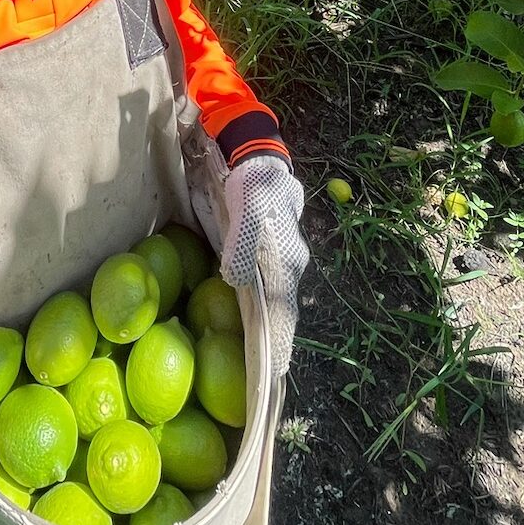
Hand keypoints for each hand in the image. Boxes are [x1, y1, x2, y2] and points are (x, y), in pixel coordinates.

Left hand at [218, 152, 307, 377]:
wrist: (255, 154)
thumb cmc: (254, 184)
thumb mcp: (248, 211)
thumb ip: (243, 246)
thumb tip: (235, 280)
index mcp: (287, 258)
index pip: (285, 309)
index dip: (281, 338)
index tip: (277, 370)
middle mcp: (288, 262)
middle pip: (281, 306)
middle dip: (273, 335)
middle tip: (262, 371)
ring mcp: (278, 255)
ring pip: (272, 294)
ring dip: (265, 320)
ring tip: (254, 351)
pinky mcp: (264, 248)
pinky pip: (261, 280)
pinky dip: (255, 299)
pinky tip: (242, 312)